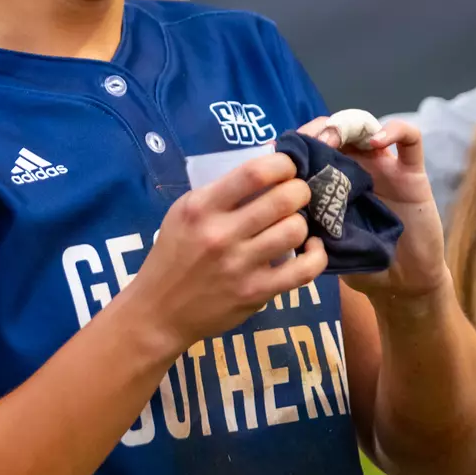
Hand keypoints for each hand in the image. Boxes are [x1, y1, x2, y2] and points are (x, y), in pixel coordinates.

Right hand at [131, 152, 327, 354]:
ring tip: (294, 222)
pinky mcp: (256, 292)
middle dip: (299, 190)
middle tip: (296, 194)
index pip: (254, 172)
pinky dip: (315, 254)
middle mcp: (221, 234)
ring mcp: (241, 265)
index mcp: (201, 207)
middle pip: (283, 199)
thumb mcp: (185, 212)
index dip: (282, 163)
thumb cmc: (173, 253)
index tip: (286, 167)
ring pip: (295, 230)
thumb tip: (269, 167)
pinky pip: (304, 270)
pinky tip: (310, 247)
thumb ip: (221, 192)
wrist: (159, 311)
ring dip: (302, 221)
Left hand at [300, 116, 447, 301]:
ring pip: (366, 125)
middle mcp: (356, 167)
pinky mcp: (412, 173)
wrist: (402, 283)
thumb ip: (306, 222)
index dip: (297, 143)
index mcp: (331, 180)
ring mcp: (385, 166)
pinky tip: (375, 142)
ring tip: (334, 139)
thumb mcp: (325, 242)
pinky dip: (392, 131)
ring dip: (347, 124)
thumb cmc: (360, 263)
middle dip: (319, 129)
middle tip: (311, 143)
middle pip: (336, 128)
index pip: (311, 145)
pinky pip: (410, 139)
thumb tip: (276, 208)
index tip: (285, 154)